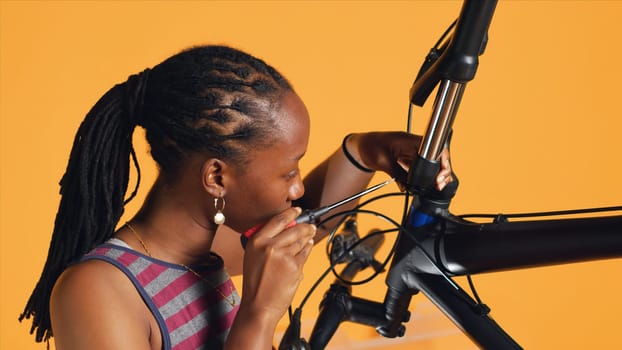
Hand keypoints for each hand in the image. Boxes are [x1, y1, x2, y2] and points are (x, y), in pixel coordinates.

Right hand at [239, 207, 315, 322]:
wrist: (259, 306)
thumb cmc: (255, 284)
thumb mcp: (252, 257)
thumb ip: (265, 242)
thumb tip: (285, 231)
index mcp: (257, 241)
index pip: (278, 220)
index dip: (291, 213)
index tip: (297, 210)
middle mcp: (270, 246)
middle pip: (294, 229)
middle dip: (305, 226)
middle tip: (310, 225)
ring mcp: (284, 256)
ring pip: (301, 241)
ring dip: (308, 237)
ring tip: (310, 235)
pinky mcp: (295, 266)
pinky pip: (305, 254)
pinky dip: (308, 250)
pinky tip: (308, 248)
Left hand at [353, 131, 452, 190]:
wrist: (361, 148)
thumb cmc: (370, 147)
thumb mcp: (383, 162)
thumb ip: (398, 175)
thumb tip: (408, 187)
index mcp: (412, 140)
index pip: (436, 148)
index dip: (443, 162)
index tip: (440, 175)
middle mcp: (416, 145)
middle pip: (439, 157)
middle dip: (443, 172)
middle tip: (438, 184)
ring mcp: (414, 153)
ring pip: (433, 164)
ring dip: (436, 175)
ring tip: (436, 185)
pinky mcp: (410, 160)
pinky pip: (423, 168)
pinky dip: (426, 177)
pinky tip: (427, 185)